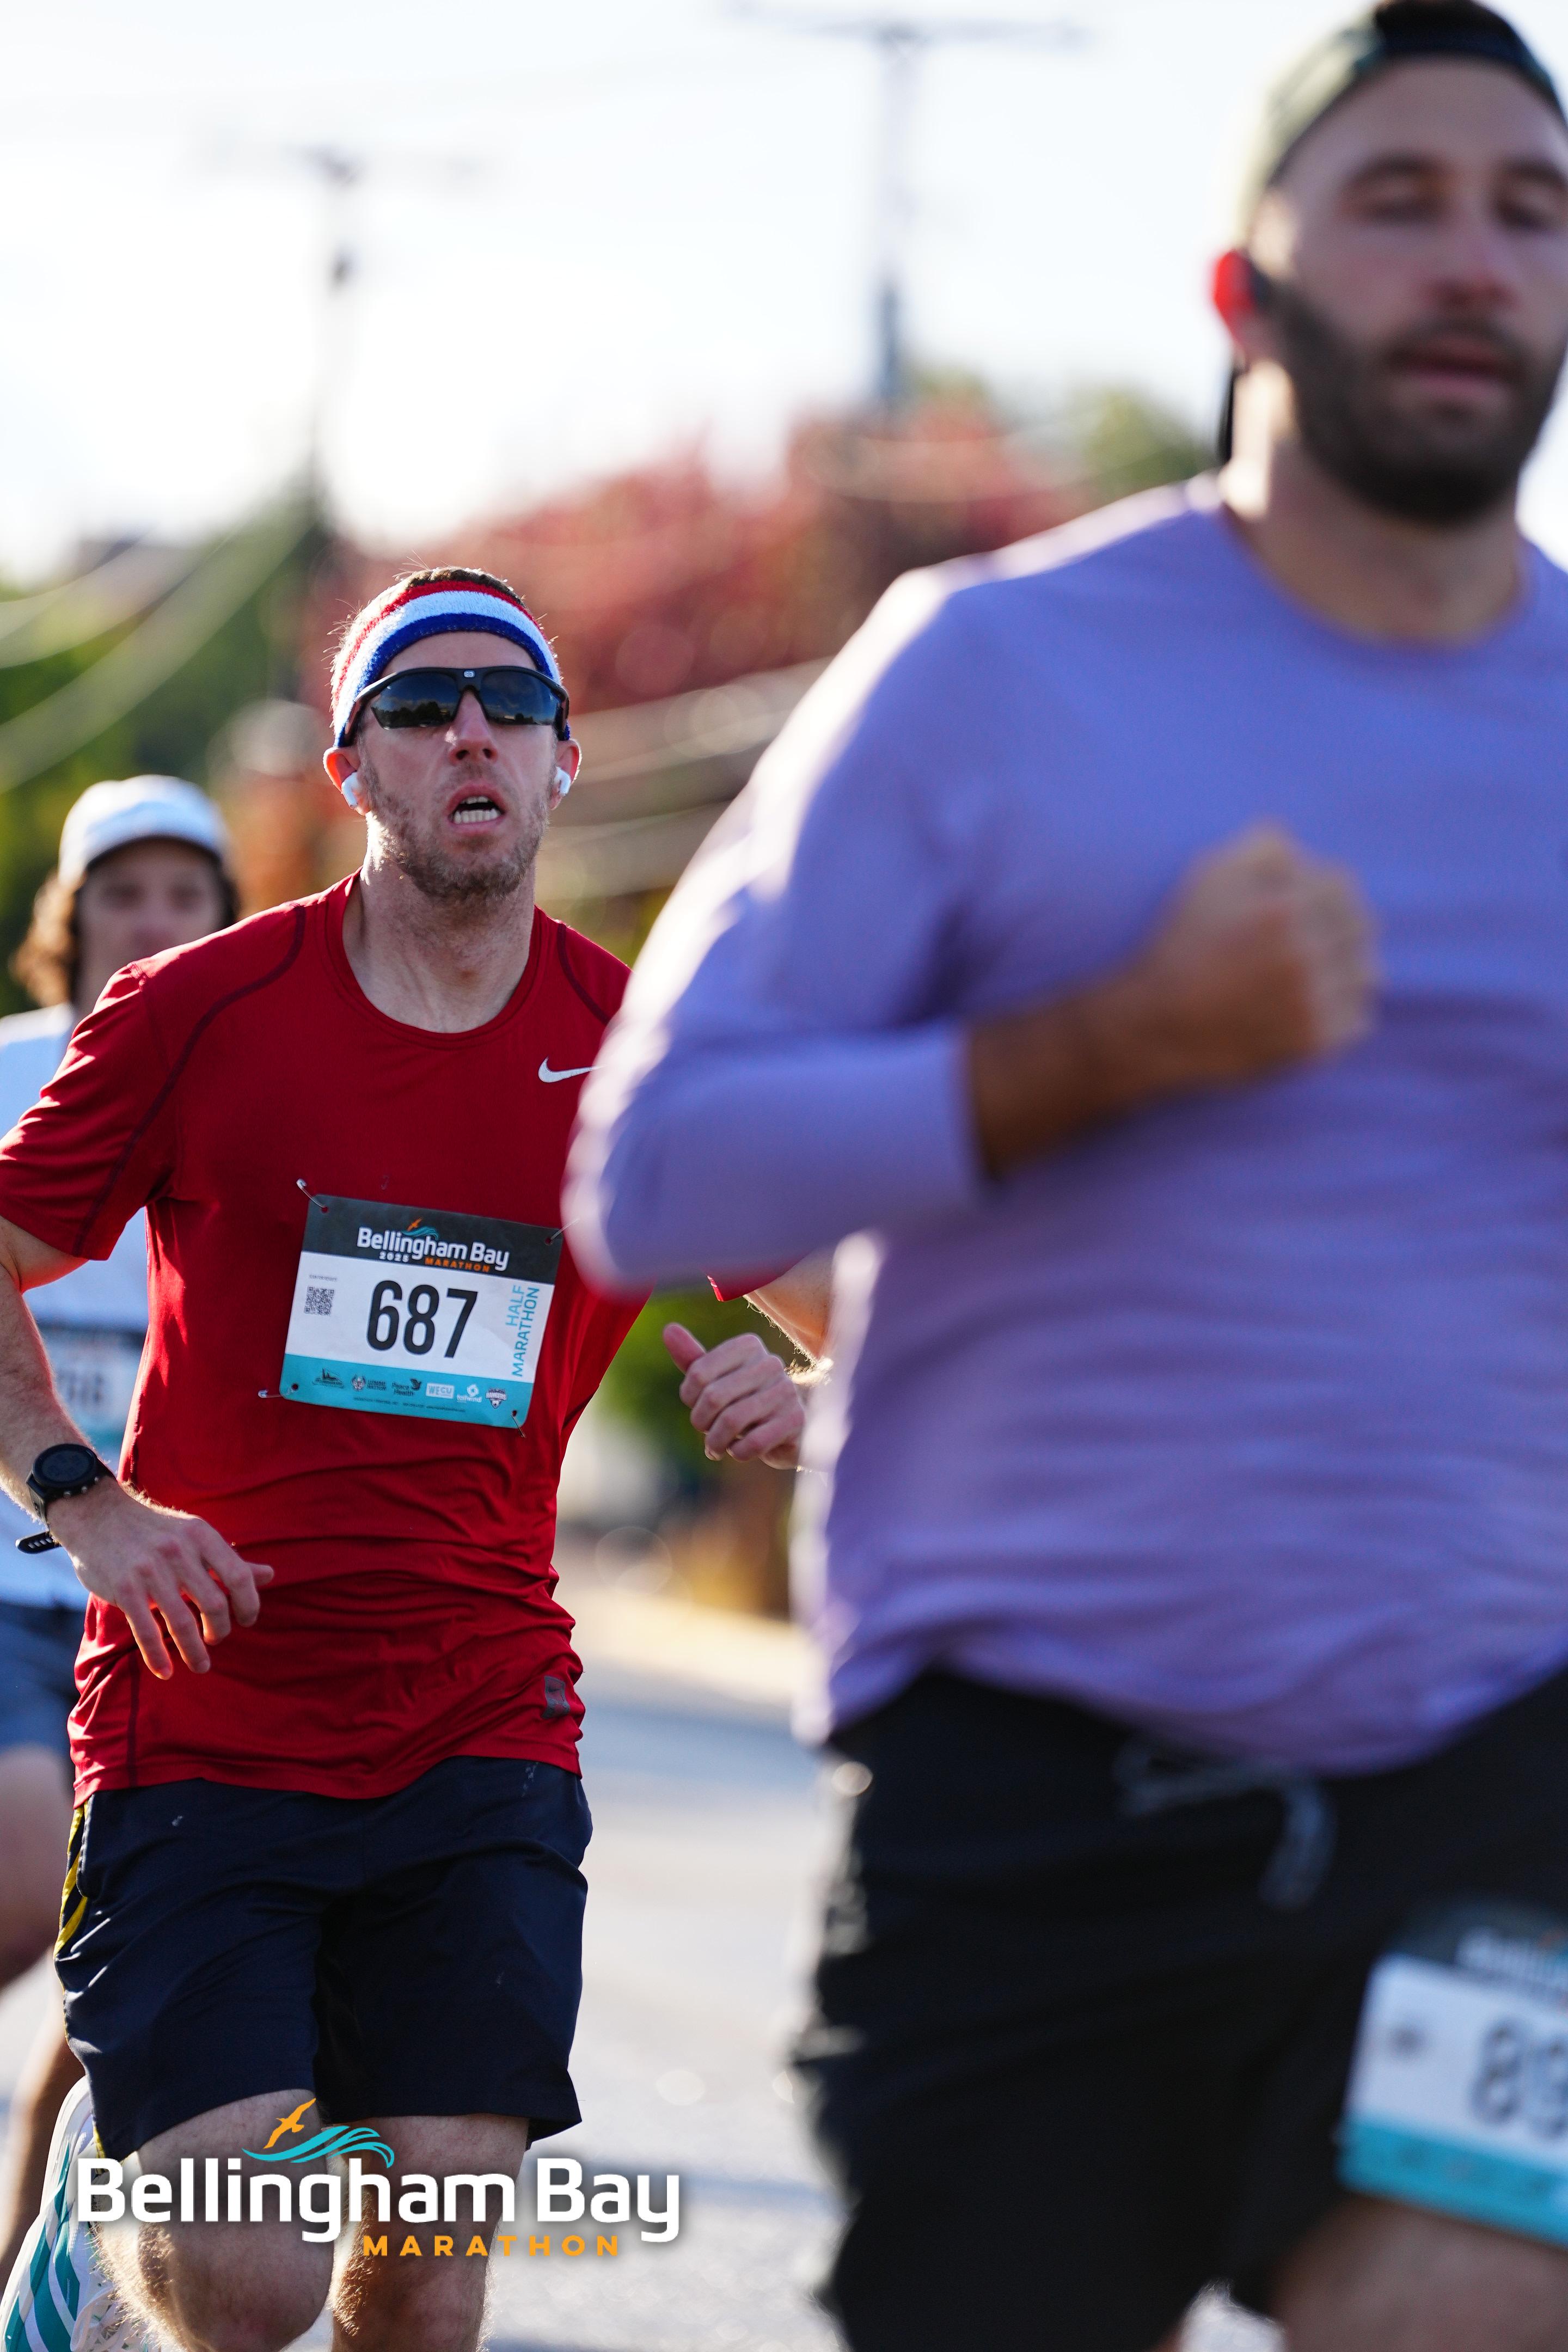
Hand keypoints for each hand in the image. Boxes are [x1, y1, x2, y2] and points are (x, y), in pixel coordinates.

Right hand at [48, 1478, 273, 1680]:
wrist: (98, 1515)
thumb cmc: (155, 1531)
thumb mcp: (195, 1536)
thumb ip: (229, 1560)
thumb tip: (270, 1576)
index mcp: (201, 1536)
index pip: (240, 1577)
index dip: (249, 1604)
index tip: (247, 1620)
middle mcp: (179, 1552)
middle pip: (215, 1603)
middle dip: (221, 1630)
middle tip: (217, 1639)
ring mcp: (150, 1571)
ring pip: (182, 1622)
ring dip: (194, 1651)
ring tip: (201, 1665)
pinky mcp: (124, 1589)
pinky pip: (146, 1631)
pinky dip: (158, 1656)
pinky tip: (166, 1671)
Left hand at [663, 1324, 805, 1467]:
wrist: (790, 1426)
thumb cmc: (746, 1399)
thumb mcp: (717, 1379)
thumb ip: (692, 1359)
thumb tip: (669, 1329)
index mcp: (748, 1346)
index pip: (699, 1372)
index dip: (689, 1396)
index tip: (695, 1406)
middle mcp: (770, 1363)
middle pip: (713, 1397)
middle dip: (701, 1421)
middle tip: (704, 1431)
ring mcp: (786, 1391)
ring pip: (732, 1420)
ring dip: (716, 1442)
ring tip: (715, 1447)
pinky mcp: (796, 1420)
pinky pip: (754, 1442)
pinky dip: (739, 1452)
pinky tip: (738, 1450)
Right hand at [968, 824, 1377, 1177]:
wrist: (1156, 1027)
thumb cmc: (1180, 944)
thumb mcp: (1207, 879)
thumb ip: (1259, 846)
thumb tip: (1295, 839)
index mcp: (1281, 910)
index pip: (1339, 883)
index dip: (1321, 890)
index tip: (1302, 904)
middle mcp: (1302, 956)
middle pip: (1359, 927)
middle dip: (1338, 928)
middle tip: (1310, 939)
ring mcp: (1311, 1004)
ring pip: (1365, 973)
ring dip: (1347, 968)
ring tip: (1315, 973)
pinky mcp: (1313, 1045)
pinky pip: (1359, 1020)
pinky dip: (1344, 1011)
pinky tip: (1311, 1006)